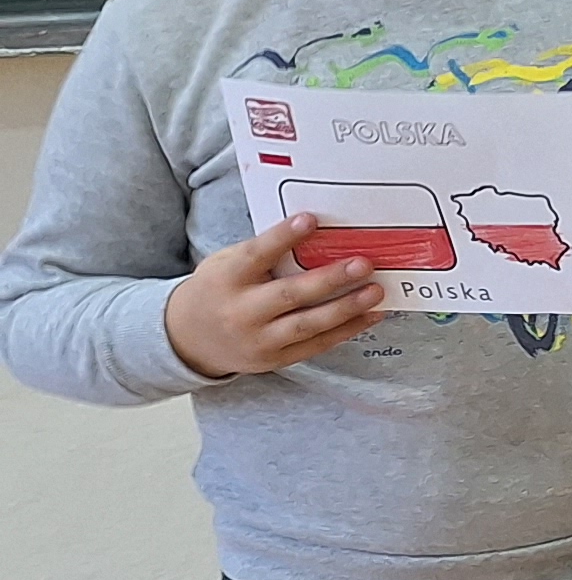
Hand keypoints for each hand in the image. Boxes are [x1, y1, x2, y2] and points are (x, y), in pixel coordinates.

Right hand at [163, 215, 387, 378]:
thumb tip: (316, 229)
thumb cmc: (219, 288)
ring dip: (346, 308)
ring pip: (307, 324)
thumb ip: (263, 252)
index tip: (310, 219)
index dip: (282, 238)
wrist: (187, 338)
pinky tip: (371, 315)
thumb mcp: (227, 263)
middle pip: (289, 294)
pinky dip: (346, 330)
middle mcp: (241, 311)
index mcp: (227, 278)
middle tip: (364, 264)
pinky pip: (315, 345)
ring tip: (376, 291)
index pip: (256, 255)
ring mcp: (258, 339)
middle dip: (330, 279)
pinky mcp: (273, 359)